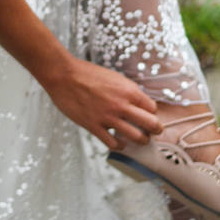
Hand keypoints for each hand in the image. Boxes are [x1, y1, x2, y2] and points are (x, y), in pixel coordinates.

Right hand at [42, 54, 162, 151]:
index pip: (152, 108)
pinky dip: (120, 145)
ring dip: (141, 140)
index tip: (149, 116)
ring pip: (136, 137)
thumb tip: (136, 102)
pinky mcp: (95, 126)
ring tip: (140, 140)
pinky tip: (120, 143)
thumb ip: (127, 90)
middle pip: (151, 124)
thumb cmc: (86, 74)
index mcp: (129, 90)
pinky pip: (114, 143)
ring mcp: (108, 117)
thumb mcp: (114, 77)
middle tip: (154, 132)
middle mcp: (122, 105)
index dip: (152, 113)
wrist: (64, 76)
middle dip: (155, 130)